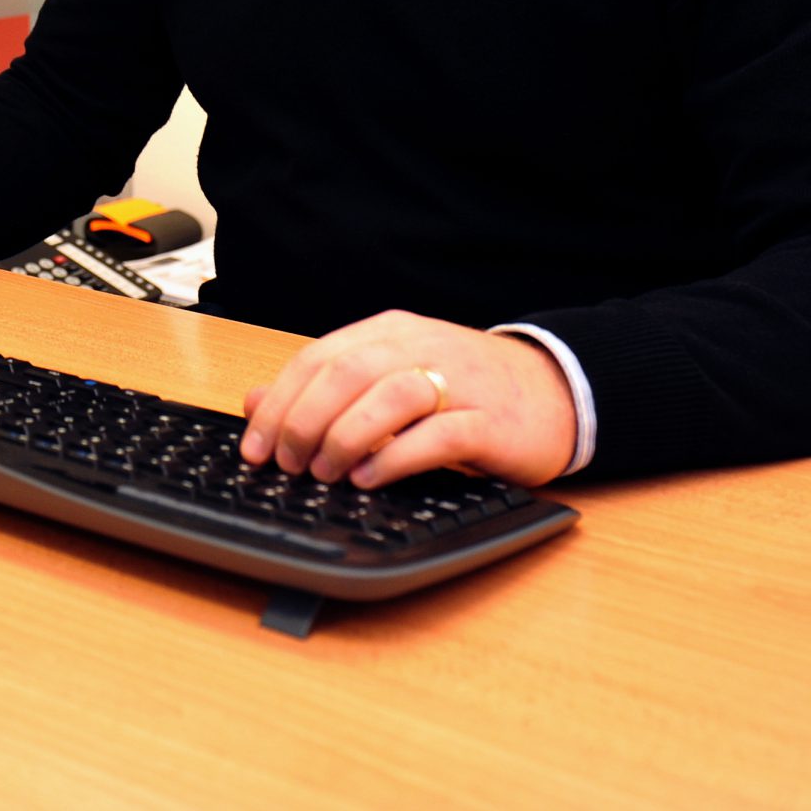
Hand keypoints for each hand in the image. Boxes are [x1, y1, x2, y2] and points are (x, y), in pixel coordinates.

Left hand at [238, 311, 576, 489]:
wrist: (556, 392)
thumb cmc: (466, 389)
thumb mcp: (390, 378)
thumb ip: (326, 388)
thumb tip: (254, 403)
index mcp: (390, 334)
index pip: (318, 358)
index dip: (279, 402)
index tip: (255, 447)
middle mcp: (420, 348)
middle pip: (346, 372)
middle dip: (304, 420)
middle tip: (286, 464)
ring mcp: (458, 381)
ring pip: (389, 395)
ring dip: (345, 435)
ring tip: (324, 472)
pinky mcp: (490, 421)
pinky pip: (438, 433)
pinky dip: (397, 456)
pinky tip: (370, 478)